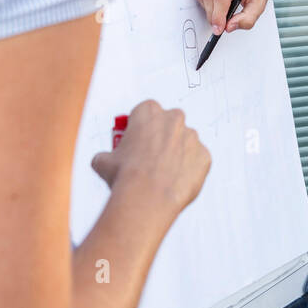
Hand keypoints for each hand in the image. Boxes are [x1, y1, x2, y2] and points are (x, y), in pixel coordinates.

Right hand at [90, 100, 210, 218]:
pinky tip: (176, 182)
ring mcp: (192, 137)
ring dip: (177, 153)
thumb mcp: (103, 161)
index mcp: (149, 111)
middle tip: (150, 158)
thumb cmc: (124, 176)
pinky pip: (197, 160)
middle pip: (168, 124)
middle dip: (162, 137)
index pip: (145, 111)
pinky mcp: (204, 156)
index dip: (140, 127)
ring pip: (184, 142)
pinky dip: (189, 169)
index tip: (136, 141)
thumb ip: (106, 155)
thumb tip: (102, 160)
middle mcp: (174, 118)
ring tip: (164, 174)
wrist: (147, 197)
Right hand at [194, 0, 274, 34]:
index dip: (218, 15)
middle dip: (212, 15)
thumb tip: (229, 26)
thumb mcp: (261, 3)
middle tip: (218, 25)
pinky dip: (205, 0)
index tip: (218, 28)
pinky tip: (215, 2)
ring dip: (207, 8)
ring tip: (219, 13)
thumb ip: (247, 19)